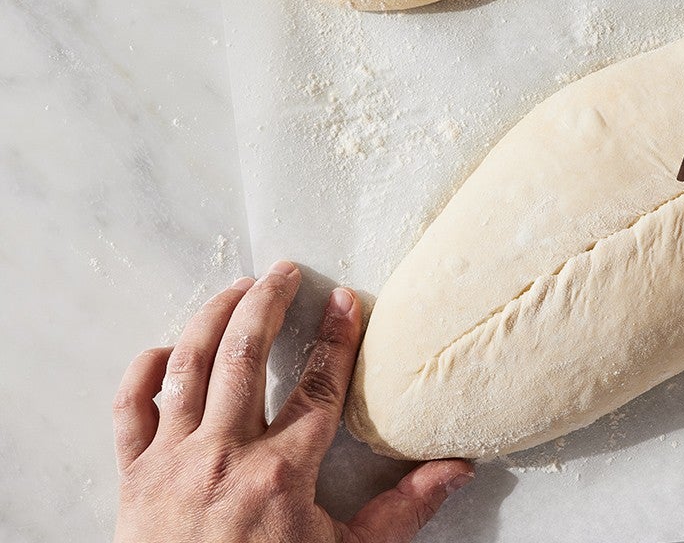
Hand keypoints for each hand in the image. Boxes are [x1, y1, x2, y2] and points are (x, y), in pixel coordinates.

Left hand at [113, 260, 473, 542]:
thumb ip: (403, 510)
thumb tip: (456, 470)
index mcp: (280, 474)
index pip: (318, 385)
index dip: (336, 337)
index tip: (345, 299)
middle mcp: (223, 456)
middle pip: (246, 356)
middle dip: (267, 302)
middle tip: (285, 272)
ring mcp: (171, 462)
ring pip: (189, 366)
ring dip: (212, 317)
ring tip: (235, 288)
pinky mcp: (132, 477)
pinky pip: (129, 408)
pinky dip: (145, 370)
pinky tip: (169, 348)